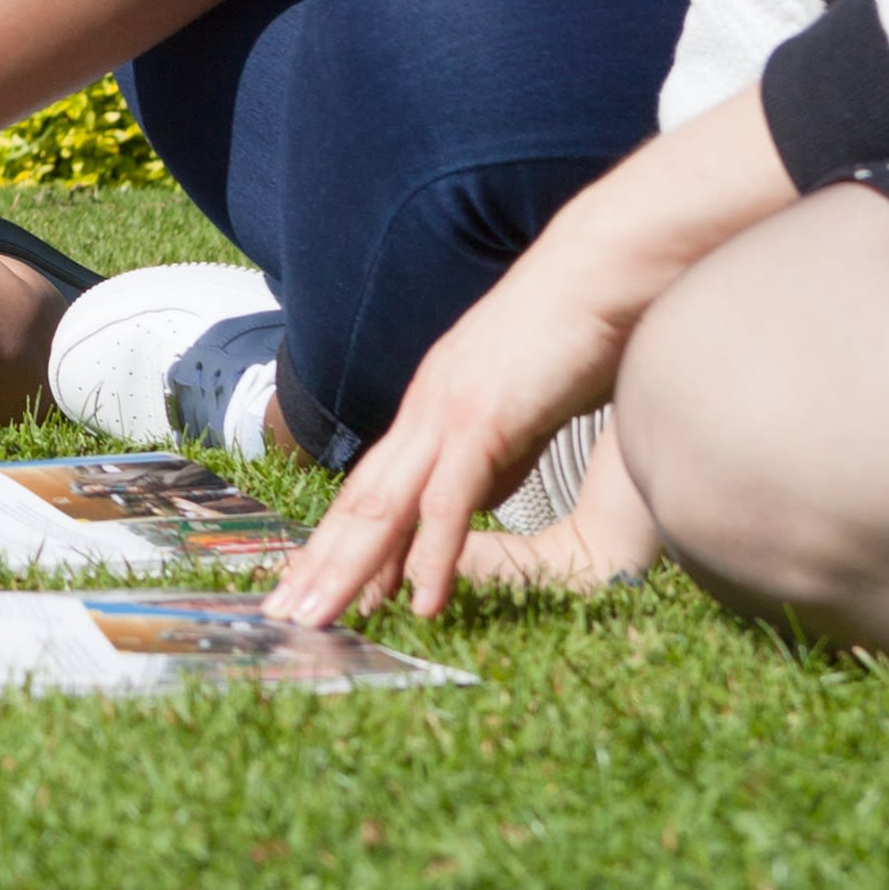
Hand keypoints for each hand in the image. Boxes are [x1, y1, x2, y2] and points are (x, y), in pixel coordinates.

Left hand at [265, 258, 630, 628]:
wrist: (604, 269)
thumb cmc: (576, 331)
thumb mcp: (521, 406)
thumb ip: (493, 452)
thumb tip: (474, 498)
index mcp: (431, 406)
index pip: (372, 488)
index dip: (340, 541)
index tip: (314, 587)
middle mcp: (425, 410)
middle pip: (359, 502)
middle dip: (320, 564)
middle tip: (284, 616)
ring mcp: (449, 412)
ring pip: (384, 505)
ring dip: (350, 569)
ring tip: (320, 620)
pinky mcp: (487, 419)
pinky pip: (450, 500)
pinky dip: (432, 555)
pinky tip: (419, 602)